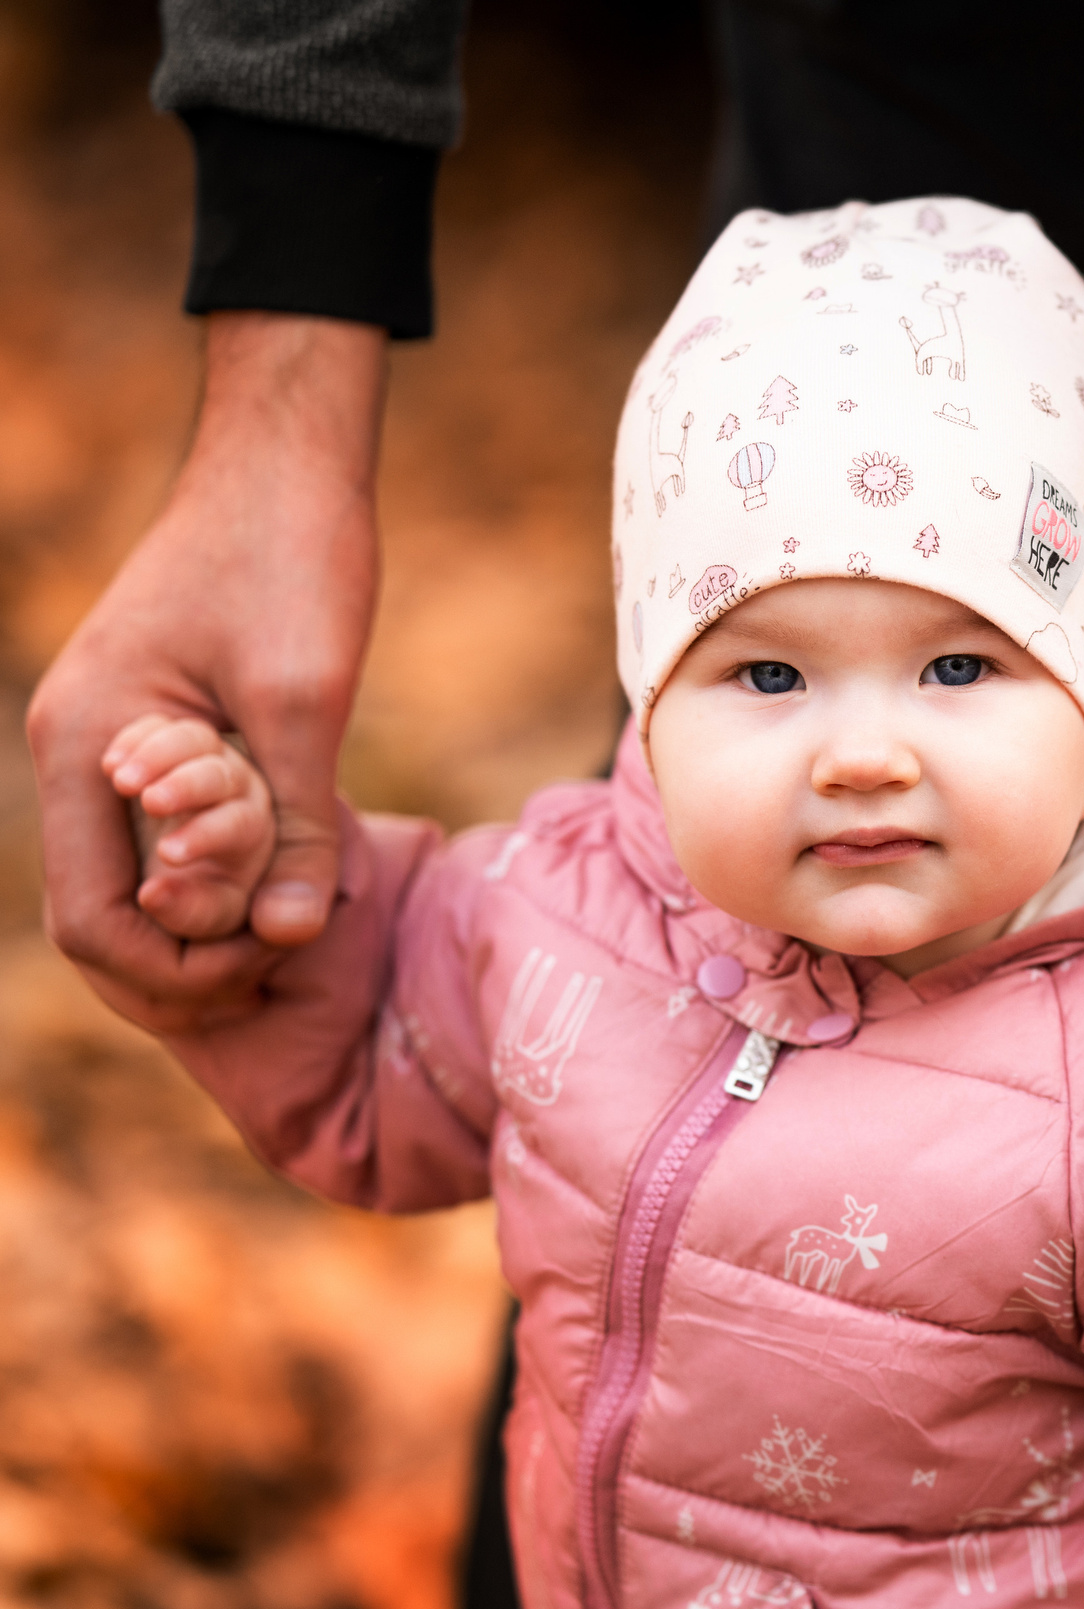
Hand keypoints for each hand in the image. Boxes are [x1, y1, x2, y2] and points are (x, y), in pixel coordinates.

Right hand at [26, 312, 386, 1031]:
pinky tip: (293, 877)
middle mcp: (81, 754)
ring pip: (137, 880)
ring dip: (207, 921)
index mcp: (88, 749)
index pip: (95, 921)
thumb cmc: (290, 560)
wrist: (288, 466)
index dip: (176, 970)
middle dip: (185, 963)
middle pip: (105, 916)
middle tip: (282, 971)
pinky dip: (221, 873)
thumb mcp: (305, 700)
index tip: (266, 967)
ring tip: (293, 930)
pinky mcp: (159, 734)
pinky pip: (168, 837)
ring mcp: (114, 746)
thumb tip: (285, 936)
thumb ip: (292, 822)